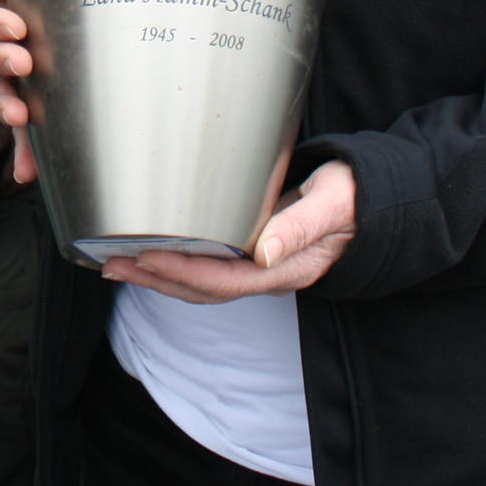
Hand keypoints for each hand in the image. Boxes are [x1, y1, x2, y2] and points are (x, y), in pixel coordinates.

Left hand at [102, 160, 357, 302]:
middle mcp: (270, 274)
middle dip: (157, 278)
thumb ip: (301, 225)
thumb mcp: (333, 203)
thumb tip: (264, 252)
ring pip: (203, 283)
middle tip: (111, 263)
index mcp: (287, 267)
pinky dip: (177, 264)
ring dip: (160, 276)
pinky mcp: (256, 254)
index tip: (145, 255)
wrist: (374, 202)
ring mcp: (262, 268)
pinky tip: (153, 253)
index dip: (182, 271)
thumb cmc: (354, 196)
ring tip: (117, 263)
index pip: (225, 279)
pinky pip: (210, 268)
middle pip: (205, 289)